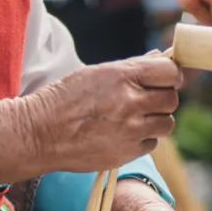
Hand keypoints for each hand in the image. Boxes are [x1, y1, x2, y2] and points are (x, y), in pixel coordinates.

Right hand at [34, 53, 181, 172]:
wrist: (39, 134)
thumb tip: (160, 58)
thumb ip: (132, 67)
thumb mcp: (96, 73)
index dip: (170, 75)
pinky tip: (124, 133)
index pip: (170, 72)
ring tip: (135, 118)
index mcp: (122, 76)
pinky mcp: (127, 153)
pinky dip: (143, 138)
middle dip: (162, 97)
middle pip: (172, 99)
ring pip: (167, 123)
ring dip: (156, 120)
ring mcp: (131, 130)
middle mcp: (130, 103)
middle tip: (146, 99)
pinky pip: (152, 143)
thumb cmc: (64, 99)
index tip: (163, 79)